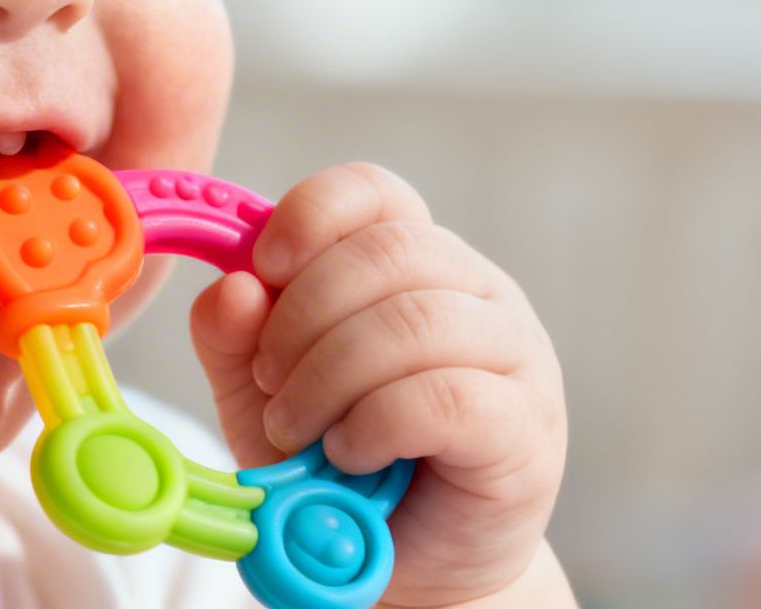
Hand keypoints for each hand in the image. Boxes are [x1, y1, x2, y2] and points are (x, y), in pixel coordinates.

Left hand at [189, 163, 566, 607]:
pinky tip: (349, 453)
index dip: (311, 214)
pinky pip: (444, 396)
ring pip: (415, 320)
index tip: (263, 265)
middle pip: (388, 251)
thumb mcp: (261, 394)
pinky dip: (375, 423)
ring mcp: (513, 354)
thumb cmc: (340, 465)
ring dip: (328, 376)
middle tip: (266, 380)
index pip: (373, 192)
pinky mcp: (526, 427)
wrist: (409, 567)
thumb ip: (235, 339)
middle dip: (303, 316)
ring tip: (294, 430)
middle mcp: (475, 291)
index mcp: (413, 261)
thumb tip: (233, 288)